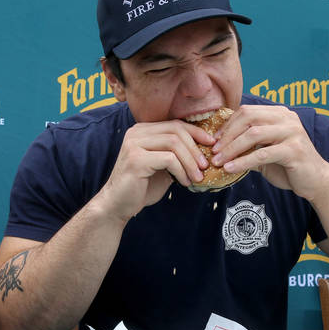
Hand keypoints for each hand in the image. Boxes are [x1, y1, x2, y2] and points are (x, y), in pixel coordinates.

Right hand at [93, 120, 212, 220]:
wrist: (118, 205)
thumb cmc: (141, 187)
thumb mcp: (162, 166)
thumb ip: (176, 154)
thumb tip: (204, 149)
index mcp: (142, 131)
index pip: (175, 124)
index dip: (196, 132)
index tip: (210, 144)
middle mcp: (136, 133)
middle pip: (176, 131)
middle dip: (195, 148)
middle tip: (205, 166)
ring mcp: (134, 144)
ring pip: (174, 144)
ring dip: (190, 161)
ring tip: (197, 176)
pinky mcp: (136, 159)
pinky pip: (168, 159)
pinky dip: (181, 171)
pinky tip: (184, 182)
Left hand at [210, 105, 328, 200]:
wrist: (315, 181)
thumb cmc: (289, 166)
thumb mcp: (265, 152)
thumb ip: (248, 145)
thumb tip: (220, 146)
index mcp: (280, 114)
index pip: (247, 111)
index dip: (227, 125)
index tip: (214, 140)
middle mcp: (287, 118)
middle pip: (248, 118)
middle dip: (227, 135)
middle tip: (213, 151)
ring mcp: (292, 132)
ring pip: (253, 134)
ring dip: (232, 148)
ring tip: (218, 161)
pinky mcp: (294, 150)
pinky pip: (262, 154)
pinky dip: (243, 161)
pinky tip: (230, 168)